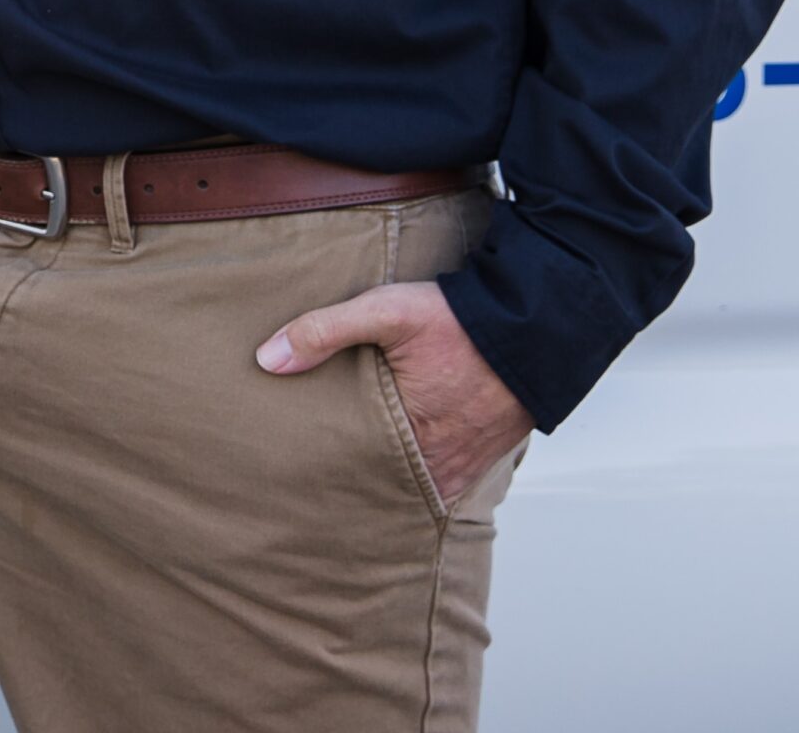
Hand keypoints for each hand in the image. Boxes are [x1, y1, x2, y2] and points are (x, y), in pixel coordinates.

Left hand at [256, 279, 530, 509]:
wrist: (531, 323)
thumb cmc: (455, 320)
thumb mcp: (383, 313)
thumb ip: (323, 331)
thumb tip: (267, 360)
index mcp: (414, 437)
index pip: (357, 473)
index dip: (328, 477)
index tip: (296, 478)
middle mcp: (443, 461)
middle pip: (386, 485)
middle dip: (354, 486)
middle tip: (313, 488)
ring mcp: (467, 462)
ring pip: (416, 485)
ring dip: (387, 482)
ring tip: (346, 480)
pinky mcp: (483, 452)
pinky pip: (444, 476)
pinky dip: (418, 475)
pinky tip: (392, 465)